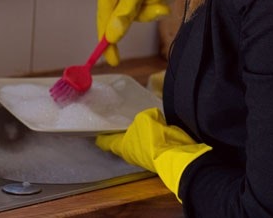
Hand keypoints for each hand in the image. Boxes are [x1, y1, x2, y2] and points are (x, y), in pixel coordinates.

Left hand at [96, 108, 210, 200]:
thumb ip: (144, 117)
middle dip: (120, 132)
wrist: (177, 155)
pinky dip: (151, 136)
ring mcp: (144, 156)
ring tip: (139, 120)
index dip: (101, 136)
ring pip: (137, 142)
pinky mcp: (158, 156)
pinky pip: (151, 142)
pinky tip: (156, 126)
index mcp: (122, 145)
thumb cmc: (154, 137)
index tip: (96, 132)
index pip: (106, 141)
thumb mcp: (146, 118)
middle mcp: (130, 153)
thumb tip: (151, 119)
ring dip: (137, 133)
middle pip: (121, 141)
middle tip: (119, 120)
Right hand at [97, 0, 193, 65]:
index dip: (107, 38)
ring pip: (143, 12)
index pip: (104, 16)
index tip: (113, 60)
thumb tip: (110, 37)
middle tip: (158, 9)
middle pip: (126, 17)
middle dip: (142, 14)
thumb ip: (124, 14)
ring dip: (154, 3)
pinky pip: (154, 5)